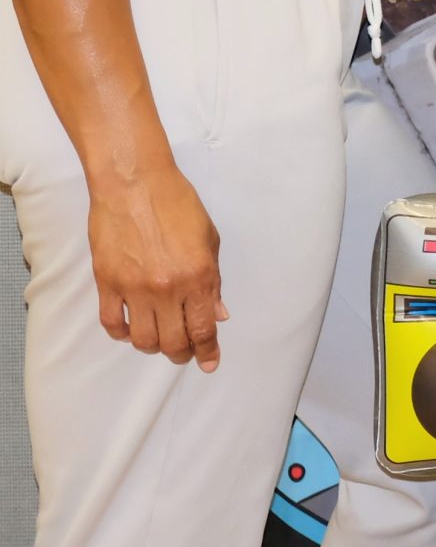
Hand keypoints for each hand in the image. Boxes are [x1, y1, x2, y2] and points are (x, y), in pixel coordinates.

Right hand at [87, 162, 225, 369]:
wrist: (134, 184)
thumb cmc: (177, 204)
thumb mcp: (209, 239)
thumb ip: (213, 281)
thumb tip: (218, 314)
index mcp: (198, 276)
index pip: (203, 328)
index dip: (207, 351)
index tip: (209, 362)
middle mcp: (167, 288)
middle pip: (172, 341)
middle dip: (181, 353)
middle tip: (183, 352)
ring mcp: (134, 288)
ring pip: (141, 339)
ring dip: (152, 346)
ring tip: (158, 339)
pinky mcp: (106, 282)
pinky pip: (111, 323)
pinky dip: (121, 334)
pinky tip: (129, 329)